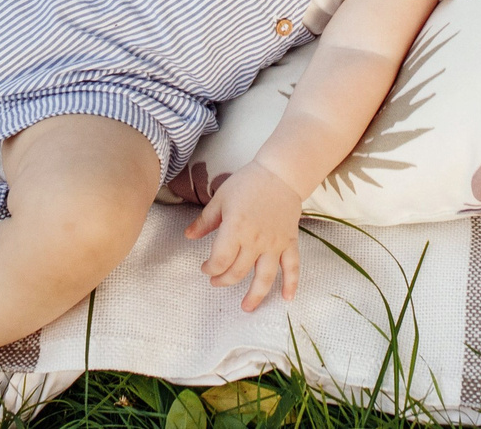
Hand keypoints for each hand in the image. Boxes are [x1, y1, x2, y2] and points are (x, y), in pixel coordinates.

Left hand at [183, 162, 303, 311]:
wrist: (280, 173)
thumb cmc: (248, 183)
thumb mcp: (220, 198)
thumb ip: (205, 221)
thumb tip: (188, 236)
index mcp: (235, 228)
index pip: (220, 260)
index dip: (210, 269)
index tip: (206, 268)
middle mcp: (255, 240)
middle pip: (238, 272)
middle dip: (224, 280)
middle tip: (216, 282)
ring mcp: (274, 244)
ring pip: (264, 277)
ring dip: (255, 295)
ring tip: (246, 307)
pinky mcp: (289, 243)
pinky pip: (292, 267)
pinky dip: (291, 284)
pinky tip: (287, 298)